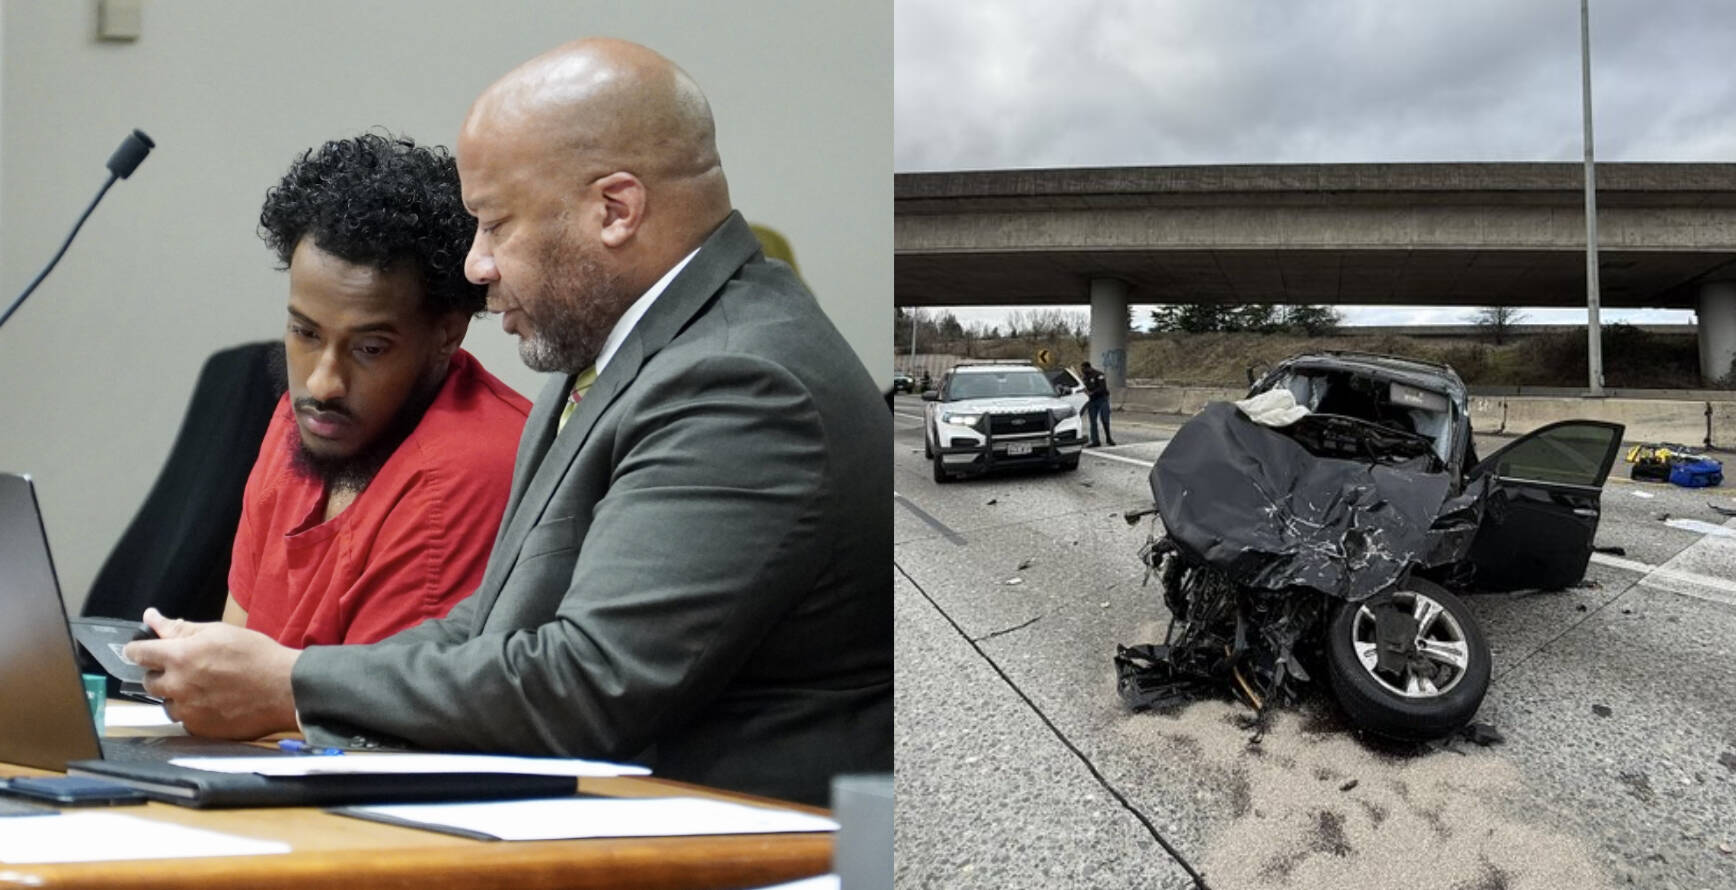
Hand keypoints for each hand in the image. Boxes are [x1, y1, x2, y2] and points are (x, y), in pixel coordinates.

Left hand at [123, 607, 301, 739]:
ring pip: (166, 703)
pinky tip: (214, 703)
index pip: (138, 653)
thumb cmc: (256, 655)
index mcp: (179, 657)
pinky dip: (193, 712)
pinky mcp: (199, 729)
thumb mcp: (219, 632)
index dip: (138, 649)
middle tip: (186, 668)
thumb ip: (180, 628)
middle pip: (149, 682)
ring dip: (177, 695)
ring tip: (203, 688)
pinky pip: (185, 720)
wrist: (285, 689)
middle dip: (161, 673)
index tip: (142, 650)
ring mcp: (187, 711)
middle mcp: (177, 686)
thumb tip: (151, 617)